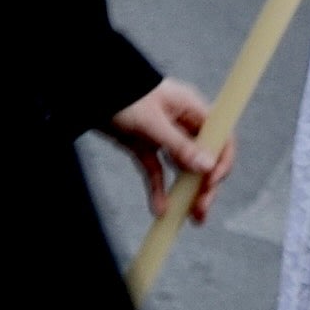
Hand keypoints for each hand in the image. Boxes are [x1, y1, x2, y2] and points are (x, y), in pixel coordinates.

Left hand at [108, 76, 231, 221]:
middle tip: (200, 209)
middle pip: (204, 159)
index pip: (220, 137)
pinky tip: (159, 208)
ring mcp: (164, 136)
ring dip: (186, 193)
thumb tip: (207, 166)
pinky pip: (157, 172)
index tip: (211, 182)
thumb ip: (179, 145)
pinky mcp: (145, 147)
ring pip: (183, 169)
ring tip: (188, 216)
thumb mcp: (152, 122)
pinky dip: (158, 190)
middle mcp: (182, 124)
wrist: (87, 92)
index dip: (221, 161)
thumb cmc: (122, 95)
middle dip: (204, 186)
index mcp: (191, 109)